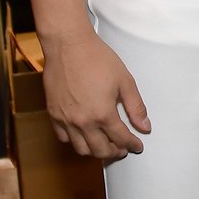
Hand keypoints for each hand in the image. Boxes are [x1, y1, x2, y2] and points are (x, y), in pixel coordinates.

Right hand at [41, 30, 150, 160]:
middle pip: (100, 150)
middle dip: (114, 152)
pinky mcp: (53, 114)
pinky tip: (83, 135)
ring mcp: (65, 120)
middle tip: (123, 149)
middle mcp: (83, 122)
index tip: (137, 145)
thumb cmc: (97, 59)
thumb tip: (145, 126)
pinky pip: (63, 138)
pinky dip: (75, 141)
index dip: (132, 144)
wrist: (68, 46)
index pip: (121, 138)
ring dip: (95, 151)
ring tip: (104, 145)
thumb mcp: (124, 80)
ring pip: (81, 149)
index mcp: (103, 114)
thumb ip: (135, 106)